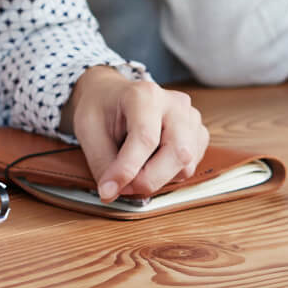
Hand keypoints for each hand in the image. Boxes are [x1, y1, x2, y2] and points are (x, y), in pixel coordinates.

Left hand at [64, 67, 208, 201]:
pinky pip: (190, 166)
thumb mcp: (89, 131)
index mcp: (145, 95)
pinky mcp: (198, 134)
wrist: (112, 96)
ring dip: (158, 178)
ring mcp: (191, 118)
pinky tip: (150, 163)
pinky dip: (169, 175)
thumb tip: (111, 192)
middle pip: (178, 152)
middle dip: (149, 180)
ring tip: (134, 170)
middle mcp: (175, 104)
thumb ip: (102, 163)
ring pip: (186, 164)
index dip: (127, 169)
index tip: (109, 189)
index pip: (146, 138)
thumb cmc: (101, 109)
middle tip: (123, 187)